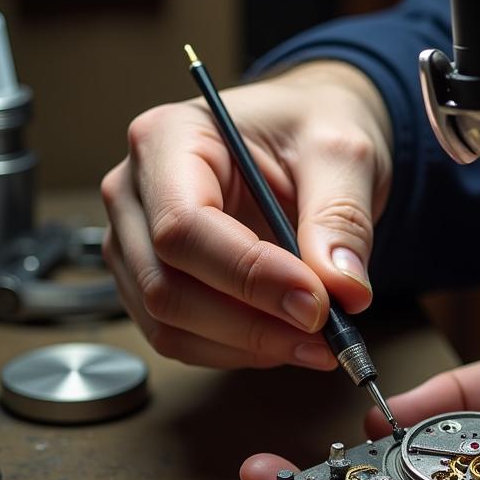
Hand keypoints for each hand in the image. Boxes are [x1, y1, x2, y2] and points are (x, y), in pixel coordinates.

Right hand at [101, 62, 391, 367]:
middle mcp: (134, 192)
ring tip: (319, 342)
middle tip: (327, 336)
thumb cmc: (313, 128)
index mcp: (168, 139)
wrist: (306, 138)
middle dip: (252, 324)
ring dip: (248, 347)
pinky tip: (288, 338)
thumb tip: (344, 290)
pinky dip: (239, 351)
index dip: (249, 277)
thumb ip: (342, 218)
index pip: (184, 227)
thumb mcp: (343, 153)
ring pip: (169, 324)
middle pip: (167, 285)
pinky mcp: (156, 281)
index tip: (316, 303)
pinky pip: (182, 338)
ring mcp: (137, 241)